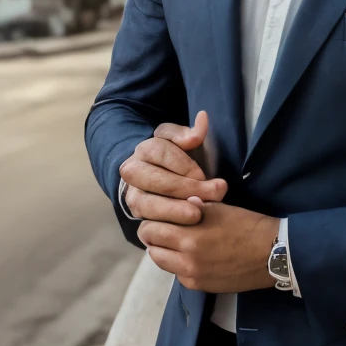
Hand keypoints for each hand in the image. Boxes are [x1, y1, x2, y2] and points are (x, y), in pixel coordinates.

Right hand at [120, 110, 227, 226]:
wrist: (165, 184)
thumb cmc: (180, 162)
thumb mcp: (187, 145)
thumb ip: (192, 134)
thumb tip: (202, 118)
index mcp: (146, 148)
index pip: (161, 151)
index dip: (184, 164)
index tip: (204, 175)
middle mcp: (133, 170)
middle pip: (155, 179)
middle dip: (184, 188)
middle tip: (212, 195)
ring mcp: (133, 194)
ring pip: (146, 203)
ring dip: (173, 210)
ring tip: (197, 215)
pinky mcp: (137, 216)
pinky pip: (147, 222)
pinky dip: (166, 225)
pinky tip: (185, 228)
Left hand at [138, 201, 279, 291]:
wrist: (272, 253)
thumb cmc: (246, 224)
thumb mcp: (217, 207)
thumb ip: (190, 205)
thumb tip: (173, 202)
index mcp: (188, 236)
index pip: (150, 228)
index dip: (152, 219)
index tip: (158, 214)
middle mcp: (186, 260)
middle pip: (151, 247)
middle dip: (154, 236)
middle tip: (164, 227)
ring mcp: (193, 276)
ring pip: (162, 263)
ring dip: (165, 251)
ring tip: (178, 240)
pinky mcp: (201, 287)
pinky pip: (178, 274)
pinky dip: (179, 264)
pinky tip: (193, 254)